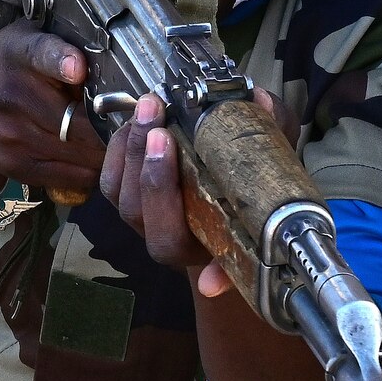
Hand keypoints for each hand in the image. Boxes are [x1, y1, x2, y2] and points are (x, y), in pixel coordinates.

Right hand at [0, 22, 104, 201]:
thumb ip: (64, 43)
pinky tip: (94, 157)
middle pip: (77, 118)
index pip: (41, 54)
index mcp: (19, 53)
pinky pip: (69, 175)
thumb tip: (113, 58)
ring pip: (79, 151)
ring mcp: (9, 133)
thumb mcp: (26, 39)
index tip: (78, 69)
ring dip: (105, 150)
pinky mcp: (13, 163)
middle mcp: (11, 94)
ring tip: (117, 140)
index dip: (61, 61)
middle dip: (111, 123)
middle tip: (136, 123)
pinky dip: (89, 170)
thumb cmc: (7, 69)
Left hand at [101, 87, 298, 297]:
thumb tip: (261, 102)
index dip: (215, 274)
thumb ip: (271, 135)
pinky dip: (117, 150)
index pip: (216, 267)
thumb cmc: (245, 178)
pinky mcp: (124, 197)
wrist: (217, 184)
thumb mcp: (272, 159)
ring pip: (123, 199)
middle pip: (150, 222)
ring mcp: (144, 220)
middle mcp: (174, 242)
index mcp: (217, 247)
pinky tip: (133, 120)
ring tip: (148, 112)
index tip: (212, 278)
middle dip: (153, 177)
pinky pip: (110, 181)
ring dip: (131, 153)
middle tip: (163, 131)